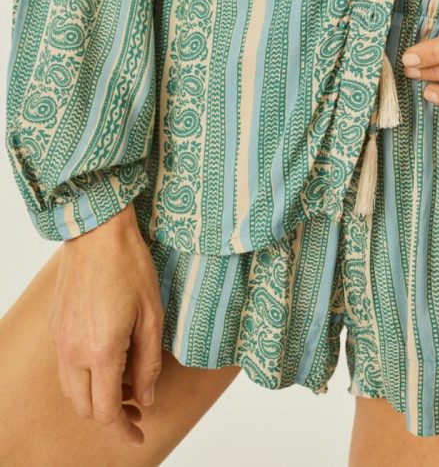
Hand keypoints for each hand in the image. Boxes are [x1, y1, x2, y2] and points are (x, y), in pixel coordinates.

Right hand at [50, 201, 163, 445]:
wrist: (97, 233)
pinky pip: (66, 368)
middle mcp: (73, 352)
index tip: (139, 435)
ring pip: (71, 390)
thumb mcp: (152, 315)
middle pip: (84, 408)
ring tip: (125, 388)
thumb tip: (146, 397)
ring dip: (95, 399)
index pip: (106, 411)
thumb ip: (148, 362)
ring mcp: (60, 340)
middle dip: (110, 417)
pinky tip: (107, 364)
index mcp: (100, 352)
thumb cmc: (129, 267)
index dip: (123, 430)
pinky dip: (84, 378)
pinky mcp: (56, 327)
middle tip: (138, 410)